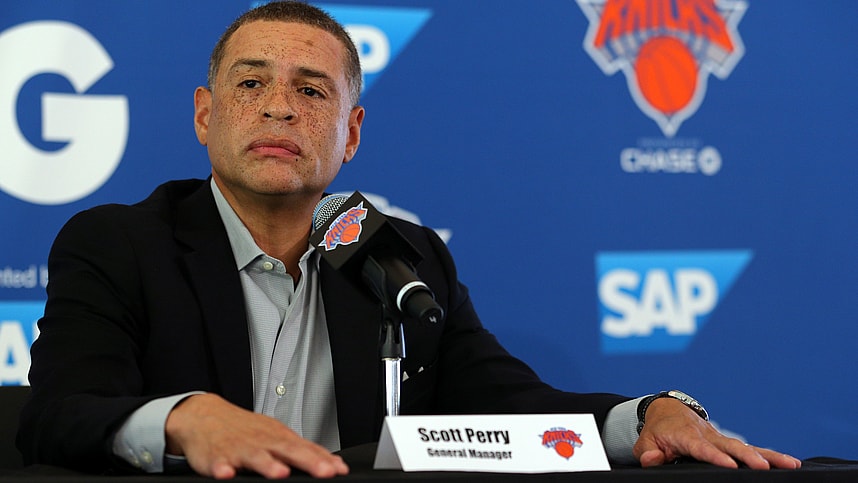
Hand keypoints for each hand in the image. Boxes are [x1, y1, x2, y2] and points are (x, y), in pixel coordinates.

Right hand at [165, 393, 348, 478]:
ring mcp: (239, 448)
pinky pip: (218, 464)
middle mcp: (262, 441)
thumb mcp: (276, 436)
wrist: (205, 416)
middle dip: (307, 461)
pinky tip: (227, 474)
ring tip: (280, 473)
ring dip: (268, 465)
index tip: (339, 470)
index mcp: (278, 437)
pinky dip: (222, 468)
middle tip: (324, 472)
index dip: (323, 459)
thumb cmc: (245, 430)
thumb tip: (333, 464)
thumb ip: (303, 451)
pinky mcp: (215, 457)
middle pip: (287, 450)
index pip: (306, 448)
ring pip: (255, 456)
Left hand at [633, 398, 801, 469]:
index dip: (714, 456)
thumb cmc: (658, 431)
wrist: (668, 412)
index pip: (701, 447)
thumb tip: (653, 459)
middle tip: (763, 466)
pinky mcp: (728, 443)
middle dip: (747, 455)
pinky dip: (769, 455)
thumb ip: (648, 453)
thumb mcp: (646, 442)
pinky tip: (789, 463)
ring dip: (768, 455)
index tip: (729, 464)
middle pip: (730, 445)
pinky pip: (750, 449)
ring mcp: (719, 438)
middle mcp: (707, 435)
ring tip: (790, 464)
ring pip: (745, 446)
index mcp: (686, 436)